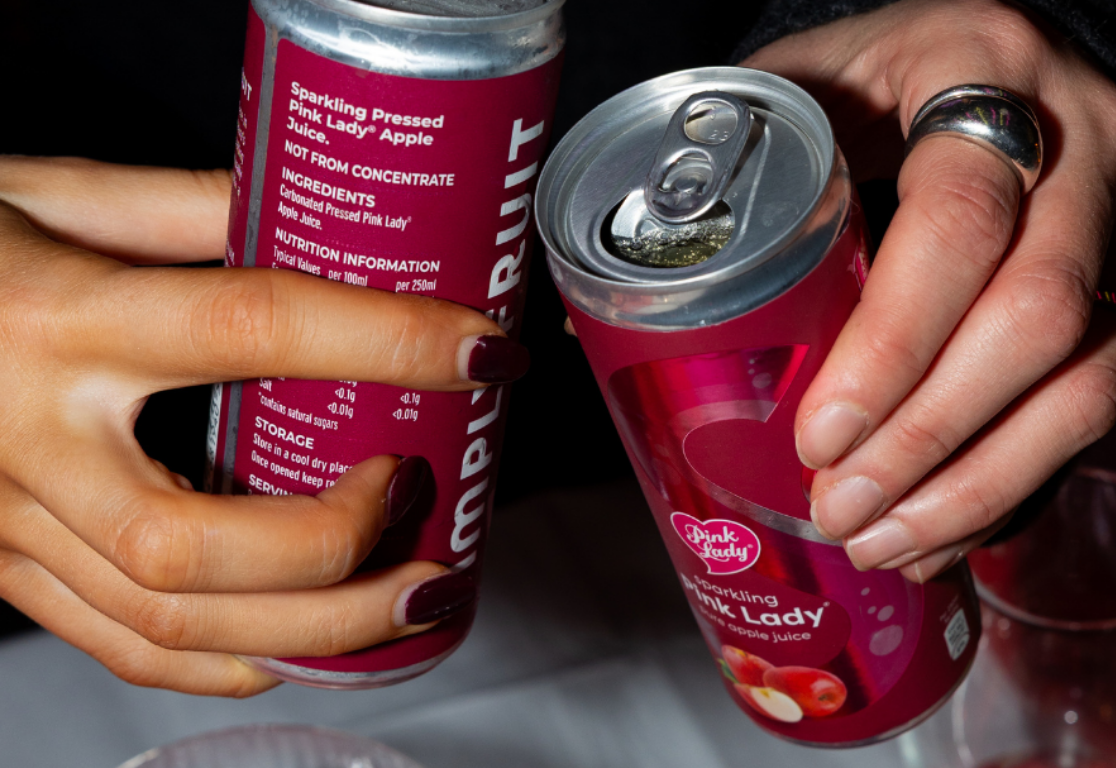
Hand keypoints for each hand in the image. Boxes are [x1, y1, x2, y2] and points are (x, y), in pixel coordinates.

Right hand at [0, 157, 514, 695]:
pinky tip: (306, 644)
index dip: (390, 343)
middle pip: (205, 545)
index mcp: (61, 320)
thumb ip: (189, 206)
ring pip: (171, 623)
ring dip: (318, 629)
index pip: (256, 332)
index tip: (484, 351)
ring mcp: (7, 522)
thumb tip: (320, 219)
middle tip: (431, 506)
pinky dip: (229, 666)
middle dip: (347, 546)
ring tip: (415, 597)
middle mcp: (30, 438)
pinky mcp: (1, 568)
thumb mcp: (51, 190)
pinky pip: (119, 648)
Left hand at [743, 0, 1115, 581]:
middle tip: (841, 508)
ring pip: (1089, 379)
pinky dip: (1013, 485)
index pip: (959, 217)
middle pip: (1038, 315)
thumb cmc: (866, 81)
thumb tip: (579, 330)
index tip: (817, 433)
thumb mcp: (795, 87)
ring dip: (978, 484)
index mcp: (983, 67)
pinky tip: (937, 533)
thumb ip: (717, 177)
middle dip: (930, 437)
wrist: (978, 68)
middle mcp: (1079, 144)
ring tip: (882, 544)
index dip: (893, 342)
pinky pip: (1098, 407)